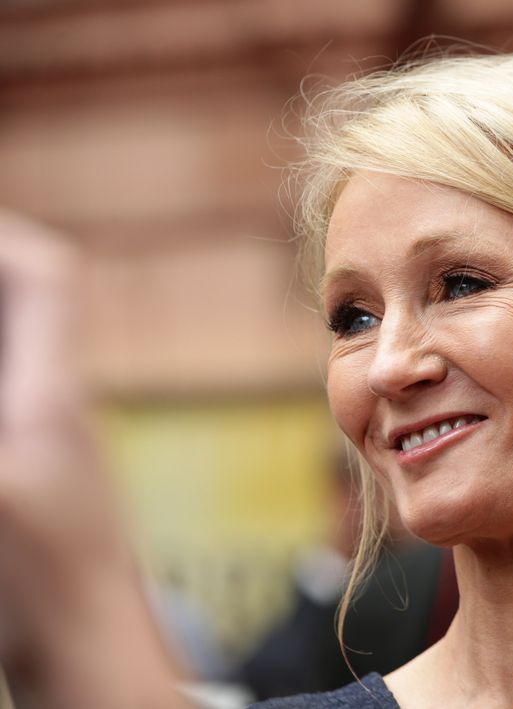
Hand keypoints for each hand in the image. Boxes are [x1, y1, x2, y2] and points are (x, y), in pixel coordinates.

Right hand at [0, 210, 188, 707]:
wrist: (95, 654)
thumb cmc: (52, 582)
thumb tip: (4, 408)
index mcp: (53, 394)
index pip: (49, 281)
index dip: (3, 237)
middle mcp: (59, 412)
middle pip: (30, 312)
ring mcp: (49, 453)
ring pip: (16, 361)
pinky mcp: (35, 493)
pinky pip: (8, 411)